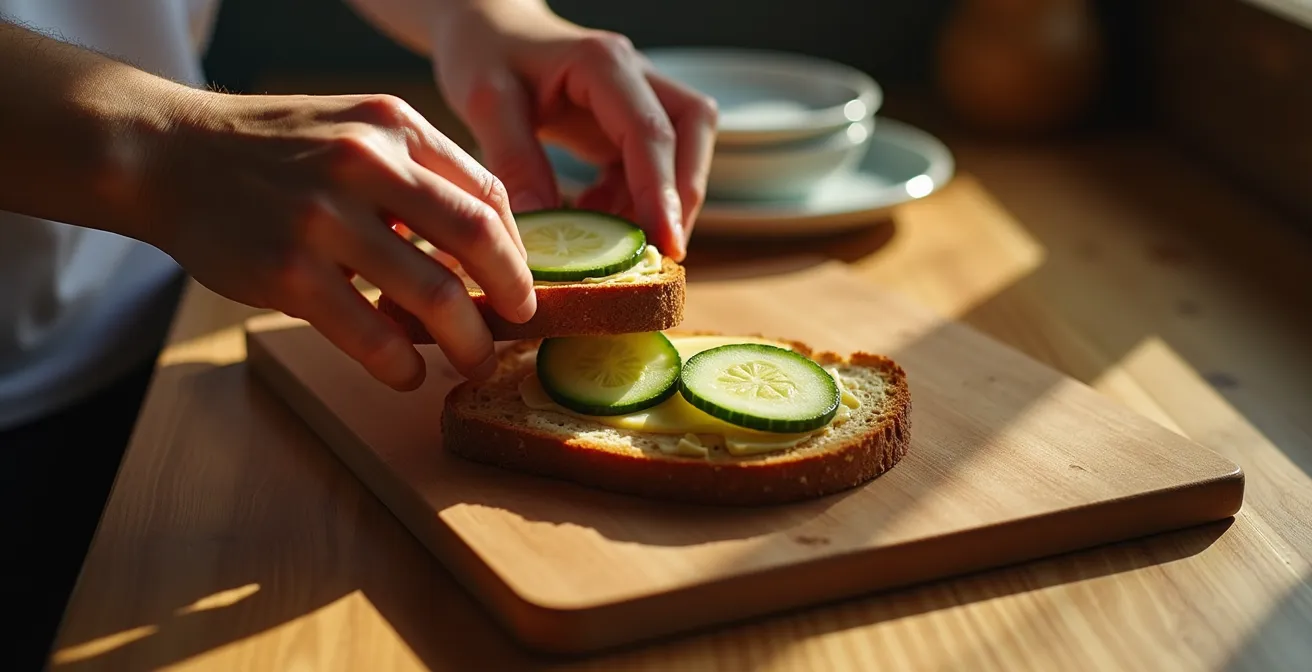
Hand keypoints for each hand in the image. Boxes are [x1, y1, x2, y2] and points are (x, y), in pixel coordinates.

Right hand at [143, 89, 535, 389]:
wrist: (168, 154)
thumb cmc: (273, 151)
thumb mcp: (353, 130)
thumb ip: (415, 173)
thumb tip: (484, 247)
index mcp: (393, 126)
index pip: (486, 192)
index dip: (517, 248)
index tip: (519, 283)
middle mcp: (364, 163)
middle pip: (476, 240)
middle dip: (511, 294)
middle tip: (519, 326)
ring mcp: (324, 218)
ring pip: (433, 294)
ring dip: (466, 341)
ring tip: (472, 361)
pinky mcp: (287, 271)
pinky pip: (370, 333)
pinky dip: (401, 364)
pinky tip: (406, 373)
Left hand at [430, 1, 717, 260]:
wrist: (486, 30)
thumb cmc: (484, 53)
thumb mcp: (485, 102)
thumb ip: (514, 161)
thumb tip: (544, 227)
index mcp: (601, 63)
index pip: (649, 129)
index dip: (661, 190)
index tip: (665, 243)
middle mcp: (633, 74)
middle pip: (692, 129)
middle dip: (683, 193)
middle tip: (662, 249)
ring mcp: (636, 97)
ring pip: (682, 147)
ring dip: (661, 199)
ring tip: (617, 238)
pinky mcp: (626, 123)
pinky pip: (650, 164)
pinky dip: (633, 197)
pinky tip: (595, 214)